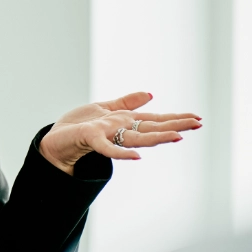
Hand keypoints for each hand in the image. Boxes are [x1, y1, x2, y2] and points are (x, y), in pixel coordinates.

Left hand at [39, 92, 201, 173]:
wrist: (54, 140)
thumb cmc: (77, 125)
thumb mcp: (104, 108)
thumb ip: (127, 103)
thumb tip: (150, 94)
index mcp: (125, 122)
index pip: (155, 119)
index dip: (175, 118)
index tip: (197, 118)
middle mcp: (120, 130)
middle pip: (151, 128)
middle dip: (174, 126)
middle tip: (198, 124)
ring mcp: (108, 136)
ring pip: (136, 138)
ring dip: (157, 138)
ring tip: (177, 137)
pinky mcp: (92, 139)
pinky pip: (109, 149)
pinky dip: (122, 153)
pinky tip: (137, 158)